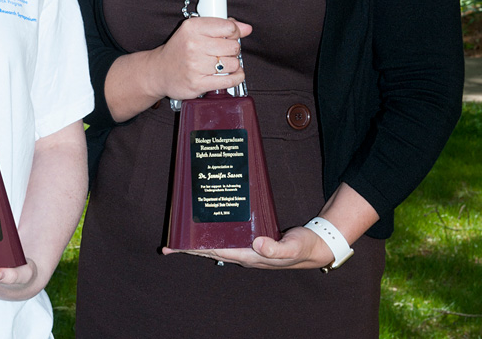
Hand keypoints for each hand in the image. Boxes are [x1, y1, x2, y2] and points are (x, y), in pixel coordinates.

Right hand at [147, 16, 251, 101]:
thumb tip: (246, 28)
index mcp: (192, 27)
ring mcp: (195, 65)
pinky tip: (230, 74)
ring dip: (232, 65)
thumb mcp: (195, 31)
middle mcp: (193, 44)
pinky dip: (236, 77)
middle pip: (233, 46)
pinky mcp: (198, 83)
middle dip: (232, 50)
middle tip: (222, 52)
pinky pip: (229, 80)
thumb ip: (221, 26)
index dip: (234, 33)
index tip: (230, 37)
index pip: (229, 27)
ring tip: (221, 64)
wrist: (159, 72)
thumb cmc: (179, 50)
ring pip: (233, 64)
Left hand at [162, 225, 334, 269]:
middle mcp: (244, 253)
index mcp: (250, 256)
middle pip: (211, 250)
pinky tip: (206, 225)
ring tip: (179, 235)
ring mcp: (246, 246)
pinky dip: (214, 231)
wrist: (313, 246)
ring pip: (216, 243)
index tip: (178, 246)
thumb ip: (277, 248)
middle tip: (167, 245)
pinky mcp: (250, 238)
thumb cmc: (302, 246)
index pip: (217, 251)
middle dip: (190, 248)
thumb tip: (258, 244)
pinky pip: (227, 235)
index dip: (197, 249)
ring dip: (198, 241)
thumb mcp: (292, 246)